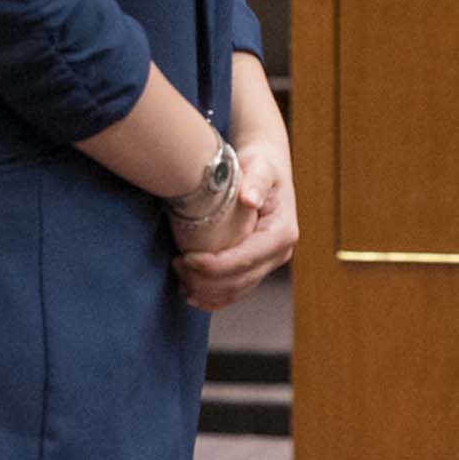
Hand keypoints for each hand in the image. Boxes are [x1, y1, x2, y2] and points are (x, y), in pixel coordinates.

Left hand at [179, 57, 299, 312]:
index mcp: (282, 233)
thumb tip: (250, 199)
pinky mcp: (256, 266)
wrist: (266, 166)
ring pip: (237, 291)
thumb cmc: (260, 162)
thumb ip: (256, 180)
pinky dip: (213, 297)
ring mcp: (269, 262)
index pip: (246, 259)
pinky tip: (190, 293)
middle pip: (240, 281)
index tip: (187, 258)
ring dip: (206, 291)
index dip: (215, 266)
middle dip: (206, 280)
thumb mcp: (260, 165)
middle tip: (176, 265)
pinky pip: (236, 290)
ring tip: (178, 277)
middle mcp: (279, 253)